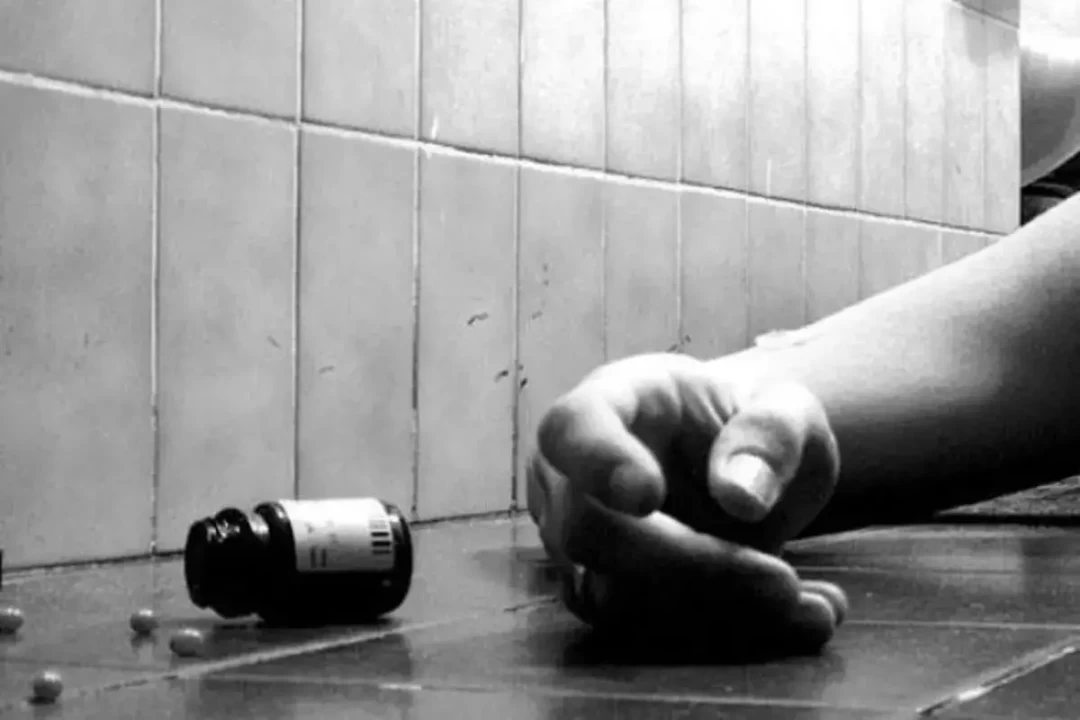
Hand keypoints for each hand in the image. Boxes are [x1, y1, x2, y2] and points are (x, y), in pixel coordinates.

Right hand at [526, 352, 846, 652]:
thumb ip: (771, 435)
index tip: (645, 494)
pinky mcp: (608, 595)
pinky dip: (728, 635)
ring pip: (614, 597)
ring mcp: (581, 542)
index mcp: (612, 401)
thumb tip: (741, 497)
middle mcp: (575, 474)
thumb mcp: (787, 409)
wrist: (745, 470)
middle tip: (786, 582)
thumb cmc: (754, 425)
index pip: (572, 428)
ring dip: (717, 613)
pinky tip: (800, 618)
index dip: (596, 462)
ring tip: (814, 606)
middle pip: (589, 531)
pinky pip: (647, 633)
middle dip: (689, 566)